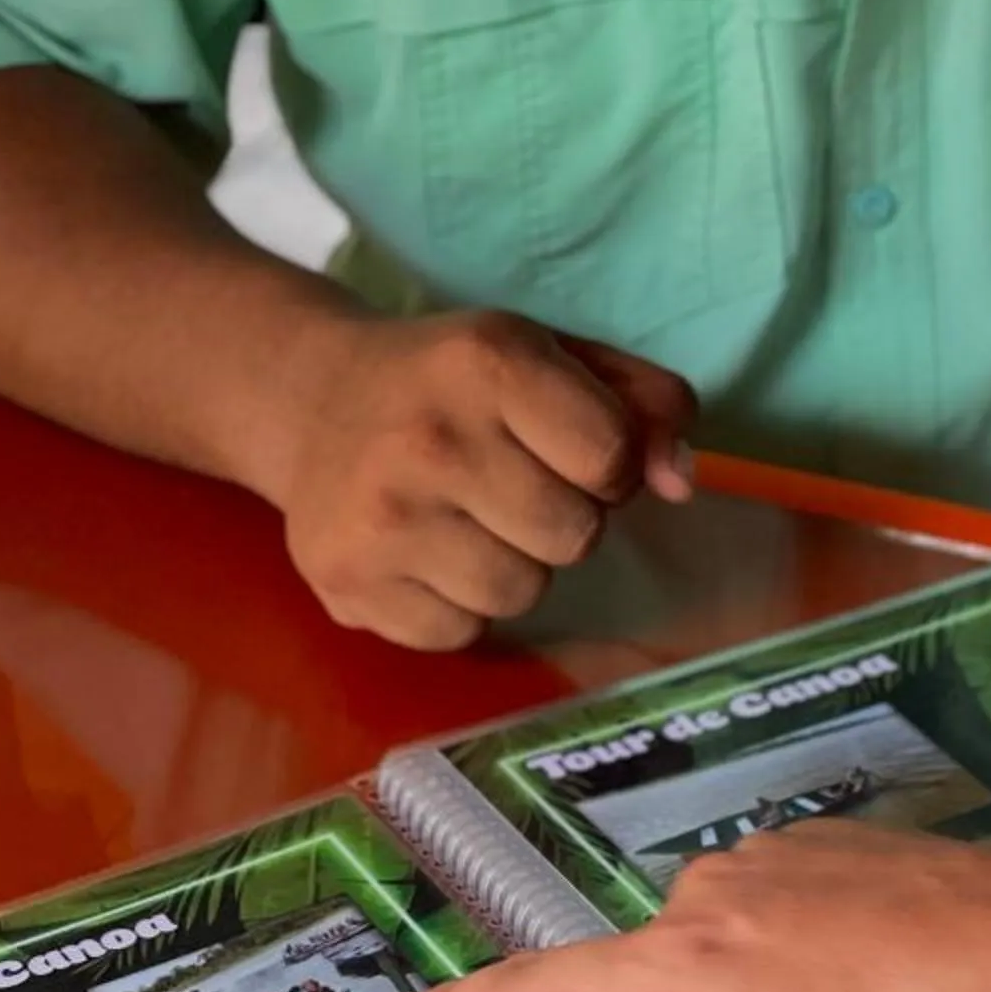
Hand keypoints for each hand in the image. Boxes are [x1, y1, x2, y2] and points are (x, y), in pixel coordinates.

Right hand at [260, 309, 697, 649]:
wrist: (309, 400)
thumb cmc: (454, 382)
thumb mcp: (553, 359)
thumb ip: (644, 405)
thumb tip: (681, 484)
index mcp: (487, 362)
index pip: (611, 456)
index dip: (608, 464)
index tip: (566, 448)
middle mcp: (429, 439)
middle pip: (574, 536)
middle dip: (561, 518)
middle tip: (510, 485)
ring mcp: (381, 519)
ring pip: (522, 593)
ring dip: (513, 565)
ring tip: (467, 519)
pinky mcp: (348, 584)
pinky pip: (462, 633)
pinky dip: (457, 605)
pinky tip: (424, 553)